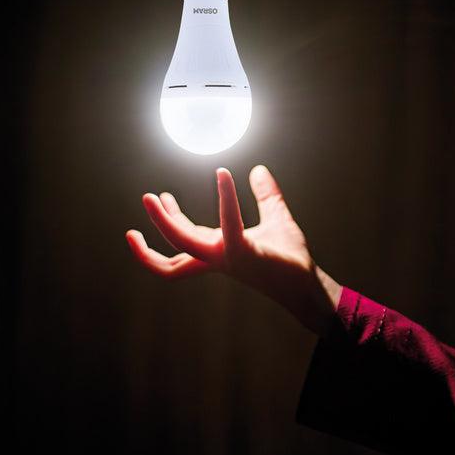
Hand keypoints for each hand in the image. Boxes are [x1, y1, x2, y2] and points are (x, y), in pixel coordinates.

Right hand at [126, 165, 342, 336]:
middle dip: (158, 224)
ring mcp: (228, 258)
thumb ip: (266, 195)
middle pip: (176, 246)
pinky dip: (225, 199)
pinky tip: (223, 175)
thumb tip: (259, 170)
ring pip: (184, 245)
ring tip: (157, 196)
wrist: (307, 285)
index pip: (185, 240)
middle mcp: (218, 258)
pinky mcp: (245, 253)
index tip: (162, 197)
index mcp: (220, 251)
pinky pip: (228, 224)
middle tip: (146, 197)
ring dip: (166, 222)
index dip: (170, 220)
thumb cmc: (290, 258)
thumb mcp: (276, 218)